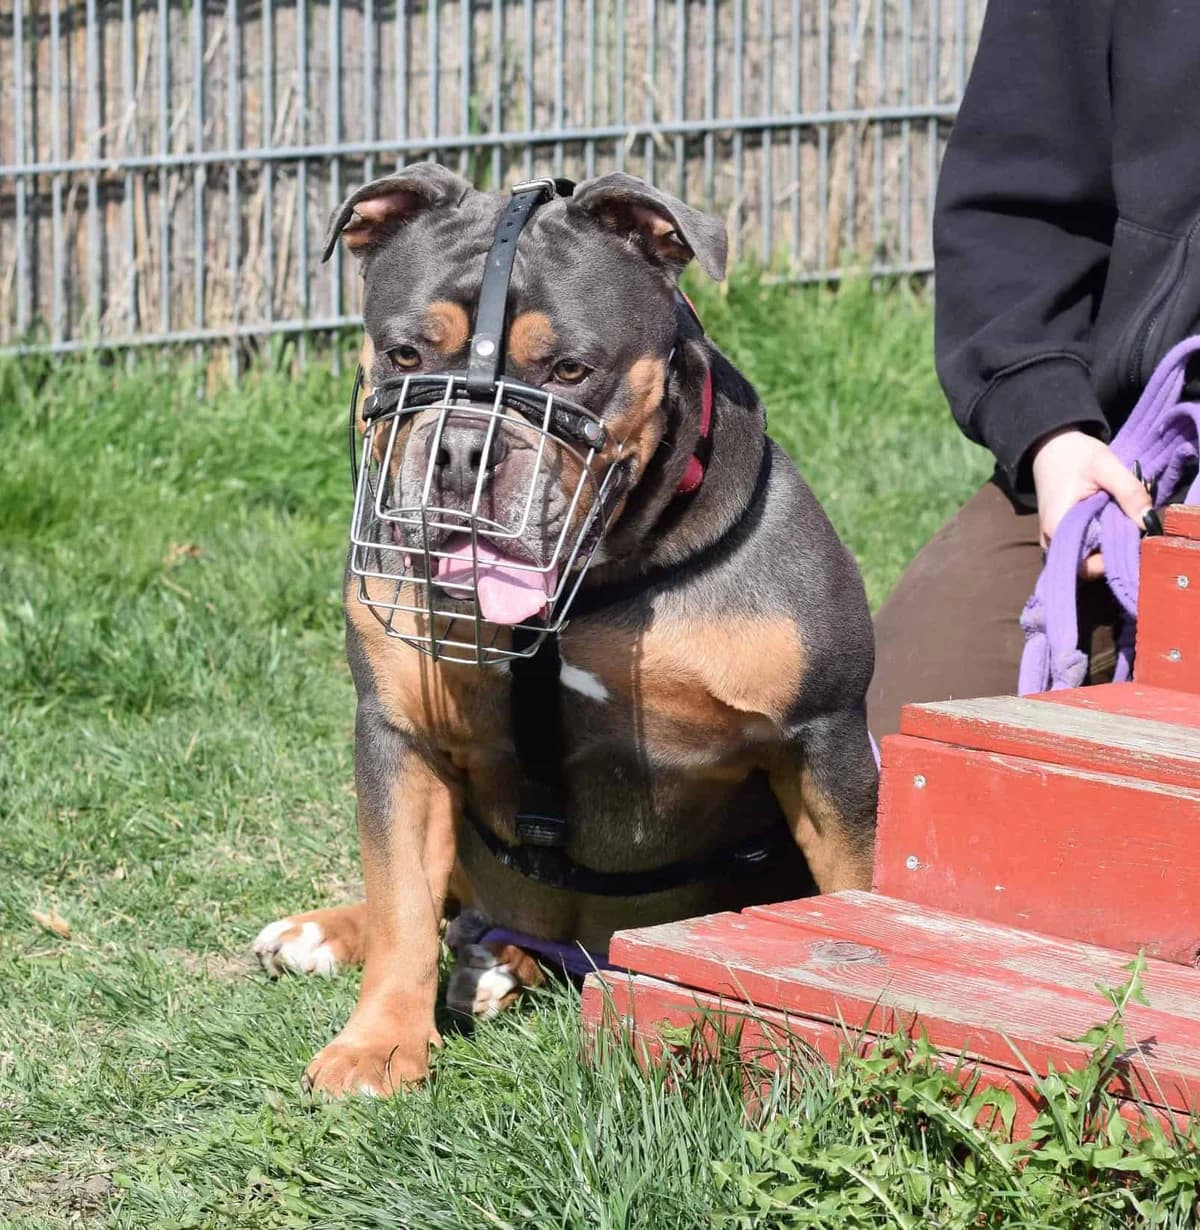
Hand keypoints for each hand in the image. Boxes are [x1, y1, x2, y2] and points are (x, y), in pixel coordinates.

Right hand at [1030, 428, 1151, 579]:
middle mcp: (1052, 542)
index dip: (1115, 558)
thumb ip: (1129, 491)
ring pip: (1087, 558)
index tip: (1136, 540)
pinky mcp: (1062, 536)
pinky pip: (1084, 548)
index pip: (1088, 565)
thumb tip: (1148, 522)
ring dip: (1109, 546)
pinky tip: (1114, 522)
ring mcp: (1055, 541)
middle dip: (1114, 553)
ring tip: (1124, 524)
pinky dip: (1102, 540)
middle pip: (1088, 565)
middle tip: (1135, 530)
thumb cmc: (1073, 455)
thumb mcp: (1105, 465)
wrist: (1050, 446)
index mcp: (1058, 529)